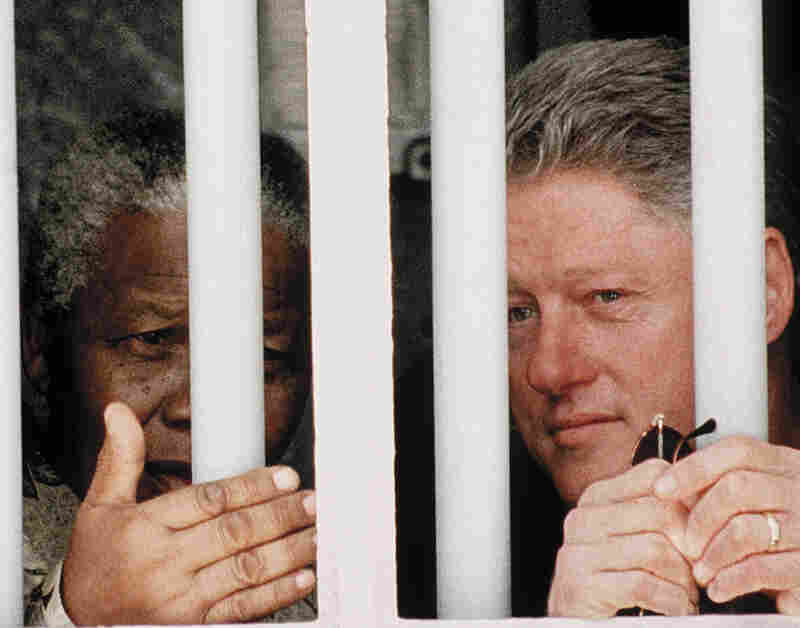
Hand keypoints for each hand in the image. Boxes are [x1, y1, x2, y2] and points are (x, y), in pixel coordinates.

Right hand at [62, 402, 316, 624]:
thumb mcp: (99, 508)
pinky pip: (242, 610)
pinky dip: (276, 594)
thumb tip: (119, 413)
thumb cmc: (95, 563)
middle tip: (312, 501)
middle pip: (234, 534)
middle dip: (280, 515)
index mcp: (145, 529)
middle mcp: (165, 565)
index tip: (285, 475)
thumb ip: (120, 460)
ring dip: (288, 551)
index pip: (208, 501)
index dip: (252, 486)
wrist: (81, 625)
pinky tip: (302, 577)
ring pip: (245, 571)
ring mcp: (181, 602)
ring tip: (317, 533)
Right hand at [548, 459, 698, 616]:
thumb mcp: (633, 537)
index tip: (703, 529)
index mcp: (596, 498)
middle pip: (660, 512)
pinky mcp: (581, 586)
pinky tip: (675, 609)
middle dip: (692, 547)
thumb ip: (657, 514)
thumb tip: (706, 497)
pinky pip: (644, 585)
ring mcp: (577, 552)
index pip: (654, 474)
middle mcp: (582, 518)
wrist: (576, 626)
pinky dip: (672, 602)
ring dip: (684, 580)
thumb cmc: (615, 580)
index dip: (690, 500)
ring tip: (687, 594)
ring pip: (656, 550)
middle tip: (701, 570)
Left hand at [654, 436, 799, 613]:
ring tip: (699, 572)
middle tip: (685, 545)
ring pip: (745, 529)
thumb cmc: (776, 538)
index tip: (659, 490)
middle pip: (736, 487)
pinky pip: (761, 570)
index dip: (691, 468)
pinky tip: (717, 588)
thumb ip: (718, 490)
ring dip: (711, 554)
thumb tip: (665, 489)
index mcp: (786, 466)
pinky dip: (730, 580)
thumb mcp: (755, 503)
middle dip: (700, 518)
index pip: (737, 451)